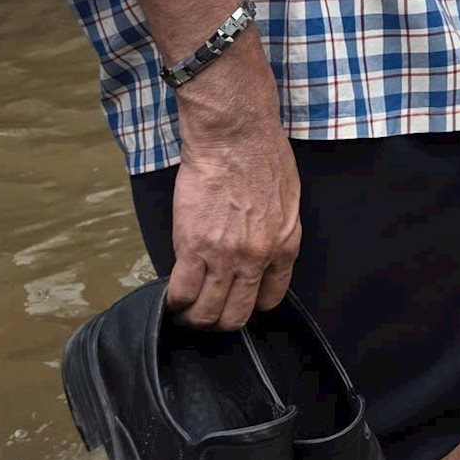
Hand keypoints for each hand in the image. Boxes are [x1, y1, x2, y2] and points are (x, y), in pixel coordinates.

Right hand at [166, 60, 300, 329]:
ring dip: (194, 318)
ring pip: (206, 311)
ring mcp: (224, 256)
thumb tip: (260, 257)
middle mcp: (257, 258)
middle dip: (220, 321)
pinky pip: (180, 292)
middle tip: (208, 314)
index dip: (251, 306)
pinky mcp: (193, 247)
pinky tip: (171, 298)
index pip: (270, 298)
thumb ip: (276, 235)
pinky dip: (173, 302)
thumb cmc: (265, 159)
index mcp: (284, 246)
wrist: (236, 138)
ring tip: (186, 312)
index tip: (238, 303)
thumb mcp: (288, 202)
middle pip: (236, 314)